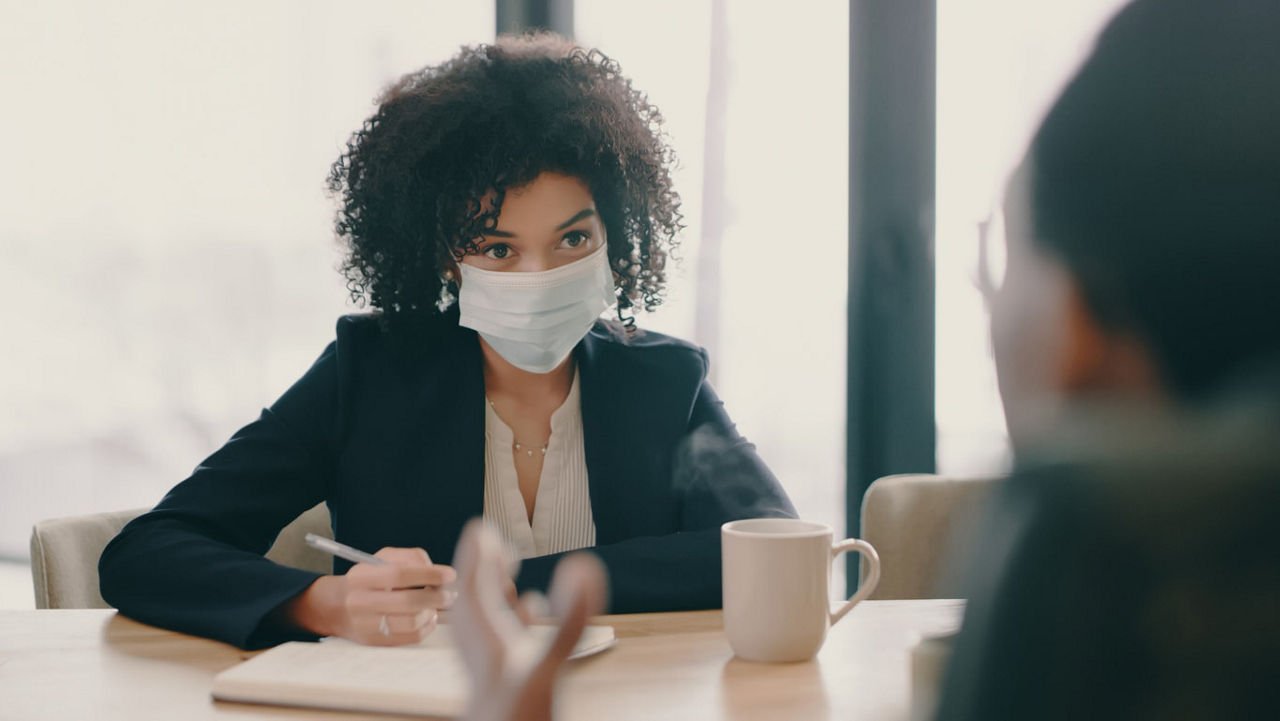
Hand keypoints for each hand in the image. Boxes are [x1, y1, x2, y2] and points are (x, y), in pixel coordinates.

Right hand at [283, 547, 456, 645]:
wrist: (337, 607)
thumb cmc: (369, 579)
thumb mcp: (382, 559)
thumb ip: (409, 557)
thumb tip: (434, 569)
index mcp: (362, 577)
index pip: (399, 574)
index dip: (428, 574)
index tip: (450, 574)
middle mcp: (361, 602)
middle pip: (408, 602)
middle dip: (436, 597)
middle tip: (451, 593)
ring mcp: (367, 625)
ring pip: (411, 622)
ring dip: (432, 612)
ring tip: (437, 605)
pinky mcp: (376, 642)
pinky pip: (410, 637)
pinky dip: (427, 627)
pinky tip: (429, 617)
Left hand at [451, 520, 606, 720]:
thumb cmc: (522, 715)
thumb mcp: (552, 665)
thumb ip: (571, 619)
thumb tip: (585, 569)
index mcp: (486, 640)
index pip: (475, 586)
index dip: (477, 556)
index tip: (480, 528)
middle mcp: (481, 650)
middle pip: (474, 598)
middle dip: (481, 566)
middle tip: (489, 537)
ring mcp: (489, 664)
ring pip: (484, 617)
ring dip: (493, 591)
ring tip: (507, 567)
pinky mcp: (502, 678)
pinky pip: (501, 639)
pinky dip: (512, 618)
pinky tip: (530, 609)